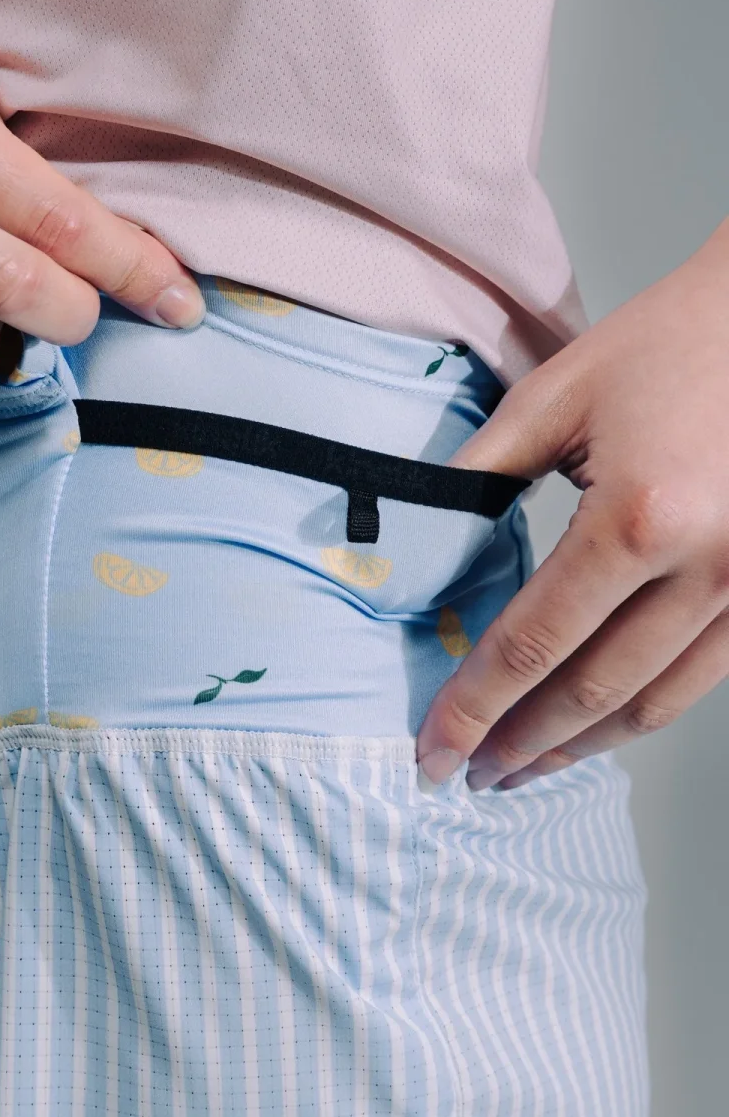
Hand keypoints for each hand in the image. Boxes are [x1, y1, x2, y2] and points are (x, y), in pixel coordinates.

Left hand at [416, 216, 728, 792]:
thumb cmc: (667, 344)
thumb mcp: (554, 399)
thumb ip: (478, 476)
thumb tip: (417, 544)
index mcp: (636, 518)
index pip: (531, 642)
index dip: (474, 707)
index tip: (434, 751)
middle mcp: (704, 568)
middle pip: (590, 690)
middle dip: (520, 742)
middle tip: (470, 773)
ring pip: (651, 703)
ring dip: (581, 745)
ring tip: (523, 765)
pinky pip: (699, 679)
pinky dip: (639, 713)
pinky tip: (596, 723)